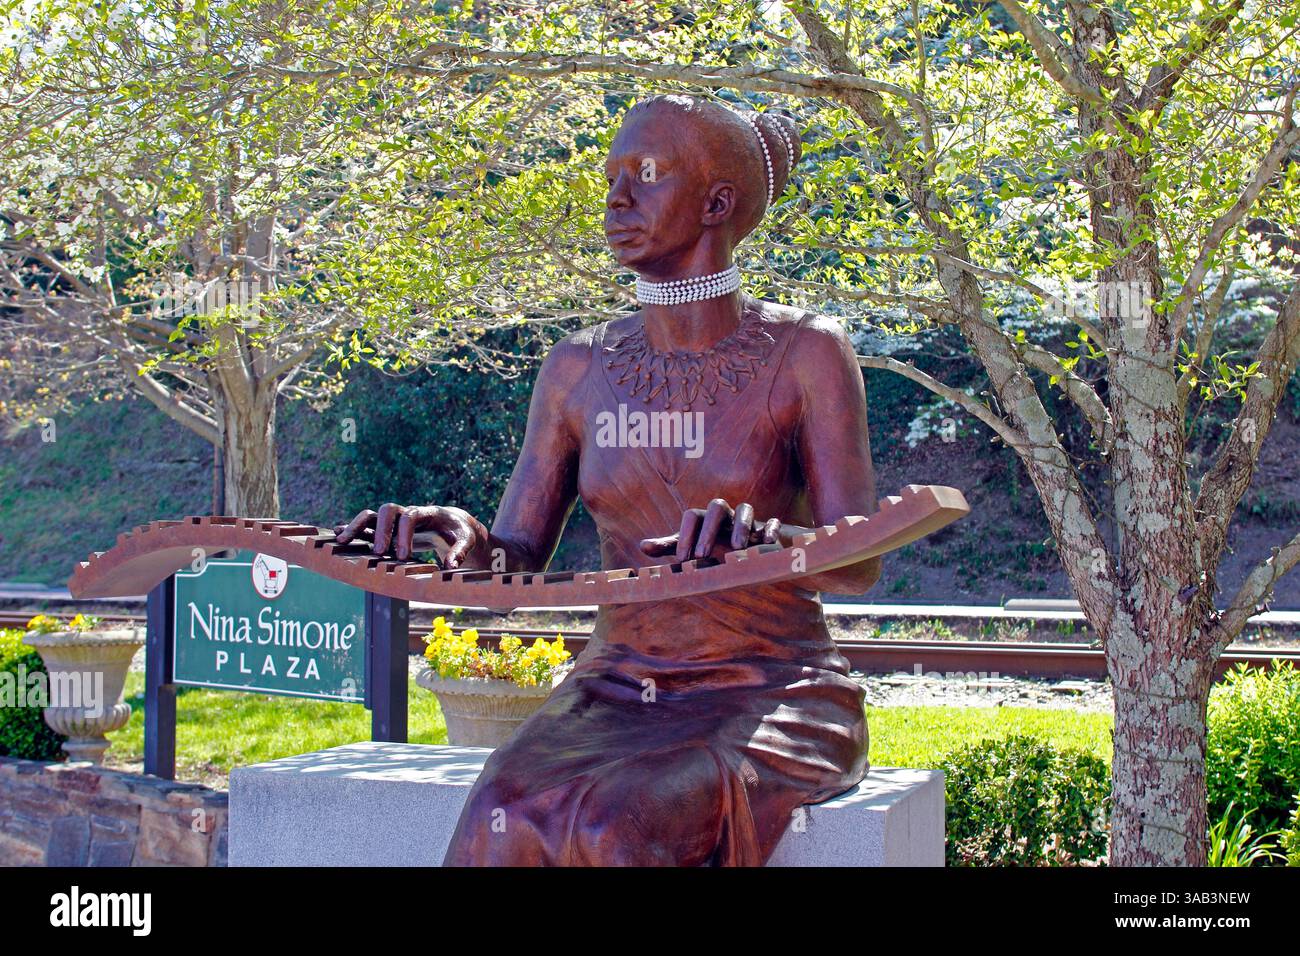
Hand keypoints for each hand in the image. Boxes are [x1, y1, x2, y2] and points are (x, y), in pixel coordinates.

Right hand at [334, 503, 489, 566]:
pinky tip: (336, 537)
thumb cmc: (460, 533)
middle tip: (380, 552)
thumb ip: (460, 551)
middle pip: (387, 510)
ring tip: (342, 541)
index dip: (404, 534)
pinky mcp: (387, 528)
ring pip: (372, 516)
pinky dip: (352, 529)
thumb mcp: (466, 540)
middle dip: (381, 530)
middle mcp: (407, 512)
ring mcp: (395, 520)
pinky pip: (366, 525)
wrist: (453, 523)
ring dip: (356, 526)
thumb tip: (449, 567)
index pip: (410, 516)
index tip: (403, 556)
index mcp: (427, 512)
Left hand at [638, 498, 791, 563]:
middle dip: (709, 530)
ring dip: (741, 526)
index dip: (685, 534)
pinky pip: (772, 521)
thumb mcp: (691, 549)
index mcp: (705, 519)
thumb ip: (669, 547)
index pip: (692, 515)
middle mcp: (725, 516)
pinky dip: (770, 529)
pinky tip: (766, 543)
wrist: (749, 550)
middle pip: (717, 506)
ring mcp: (748, 520)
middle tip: (702, 555)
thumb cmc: (714, 548)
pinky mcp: (768, 528)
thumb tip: (642, 546)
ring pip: (745, 509)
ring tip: (738, 549)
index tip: (682, 559)